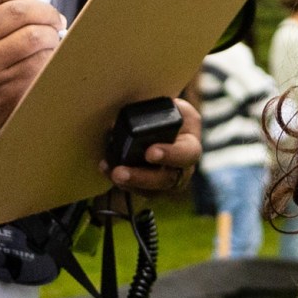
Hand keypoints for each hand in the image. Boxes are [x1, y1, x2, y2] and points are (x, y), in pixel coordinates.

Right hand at [0, 0, 61, 155]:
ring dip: (51, 37)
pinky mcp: (8, 92)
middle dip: (45, 12)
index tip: (29, 0)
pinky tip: (45, 63)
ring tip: (51, 42)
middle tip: (55, 20)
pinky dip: (49, 60)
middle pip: (19, 11)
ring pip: (35, 37)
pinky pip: (40, 66)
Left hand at [101, 88, 205, 205]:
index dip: (170, 155)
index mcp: (191, 143)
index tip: (150, 152)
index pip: (187, 153)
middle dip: (142, 177)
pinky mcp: (153, 188)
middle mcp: (184, 167)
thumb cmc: (167, 114)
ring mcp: (169, 181)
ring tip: (111, 173)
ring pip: (152, 191)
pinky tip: (107, 170)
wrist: (162, 124)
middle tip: (120, 172)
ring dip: (129, 183)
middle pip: (167, 179)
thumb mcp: (171, 105)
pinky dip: (121, 182)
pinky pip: (139, 191)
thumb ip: (160, 108)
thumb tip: (132, 112)